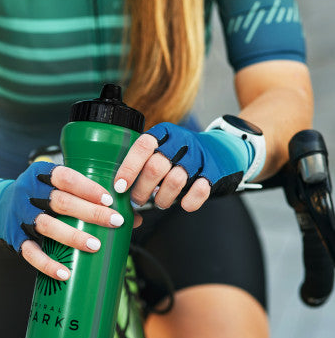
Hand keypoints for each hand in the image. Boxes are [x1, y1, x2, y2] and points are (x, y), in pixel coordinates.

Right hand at [0, 162, 128, 280]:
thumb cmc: (41, 195)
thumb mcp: (58, 187)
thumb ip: (91, 198)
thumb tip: (134, 218)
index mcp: (41, 174)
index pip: (65, 177)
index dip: (87, 187)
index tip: (109, 199)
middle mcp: (28, 193)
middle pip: (60, 202)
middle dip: (90, 212)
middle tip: (115, 221)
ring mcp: (20, 216)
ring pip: (47, 226)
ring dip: (72, 236)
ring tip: (95, 245)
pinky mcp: (14, 238)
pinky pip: (31, 253)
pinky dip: (47, 264)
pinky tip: (66, 273)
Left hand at [114, 122, 253, 211]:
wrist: (221, 149)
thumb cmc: (180, 155)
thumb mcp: (161, 149)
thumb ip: (143, 163)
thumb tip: (118, 189)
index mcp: (163, 133)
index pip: (142, 146)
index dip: (129, 168)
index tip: (119, 186)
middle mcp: (181, 142)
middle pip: (155, 167)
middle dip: (141, 190)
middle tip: (136, 201)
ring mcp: (198, 156)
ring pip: (175, 180)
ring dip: (162, 199)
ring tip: (159, 203)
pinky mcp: (214, 172)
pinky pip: (199, 190)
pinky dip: (189, 202)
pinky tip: (183, 203)